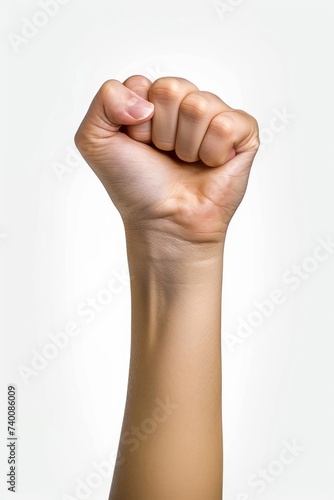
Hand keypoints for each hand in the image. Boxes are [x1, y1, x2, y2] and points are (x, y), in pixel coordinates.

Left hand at [75, 75, 259, 243]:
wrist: (164, 221)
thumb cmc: (135, 186)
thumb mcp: (95, 141)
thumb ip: (103, 100)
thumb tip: (145, 100)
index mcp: (153, 101)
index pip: (142, 84)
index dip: (135, 122)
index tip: (139, 146)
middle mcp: (185, 105)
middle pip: (172, 89)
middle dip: (161, 132)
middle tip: (164, 155)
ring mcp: (215, 117)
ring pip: (199, 106)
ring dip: (186, 145)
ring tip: (186, 163)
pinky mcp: (243, 134)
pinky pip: (227, 123)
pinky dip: (213, 151)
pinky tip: (210, 165)